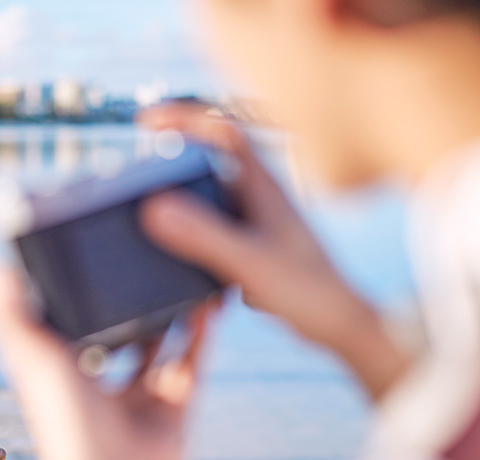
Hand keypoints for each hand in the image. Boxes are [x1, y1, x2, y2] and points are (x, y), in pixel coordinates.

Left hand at [0, 265, 211, 459]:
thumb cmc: (66, 428)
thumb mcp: (34, 363)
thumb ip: (12, 318)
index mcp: (58, 374)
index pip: (61, 325)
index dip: (68, 294)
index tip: (80, 252)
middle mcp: (97, 385)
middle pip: (111, 334)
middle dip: (120, 302)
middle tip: (133, 257)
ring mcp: (136, 397)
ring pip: (155, 346)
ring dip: (163, 314)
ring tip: (173, 270)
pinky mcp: (173, 406)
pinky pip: (191, 361)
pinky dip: (200, 333)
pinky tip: (205, 300)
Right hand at [137, 102, 411, 399]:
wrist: (340, 323)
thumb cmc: (308, 290)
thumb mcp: (249, 263)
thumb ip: (204, 236)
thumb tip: (154, 208)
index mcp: (262, 186)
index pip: (223, 130)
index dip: (184, 116)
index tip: (146, 121)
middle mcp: (259, 196)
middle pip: (211, 158)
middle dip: (174, 157)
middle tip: (138, 166)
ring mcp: (256, 221)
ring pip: (210, 196)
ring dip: (181, 202)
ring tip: (150, 217)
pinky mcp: (253, 246)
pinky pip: (213, 231)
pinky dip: (193, 240)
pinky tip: (183, 269)